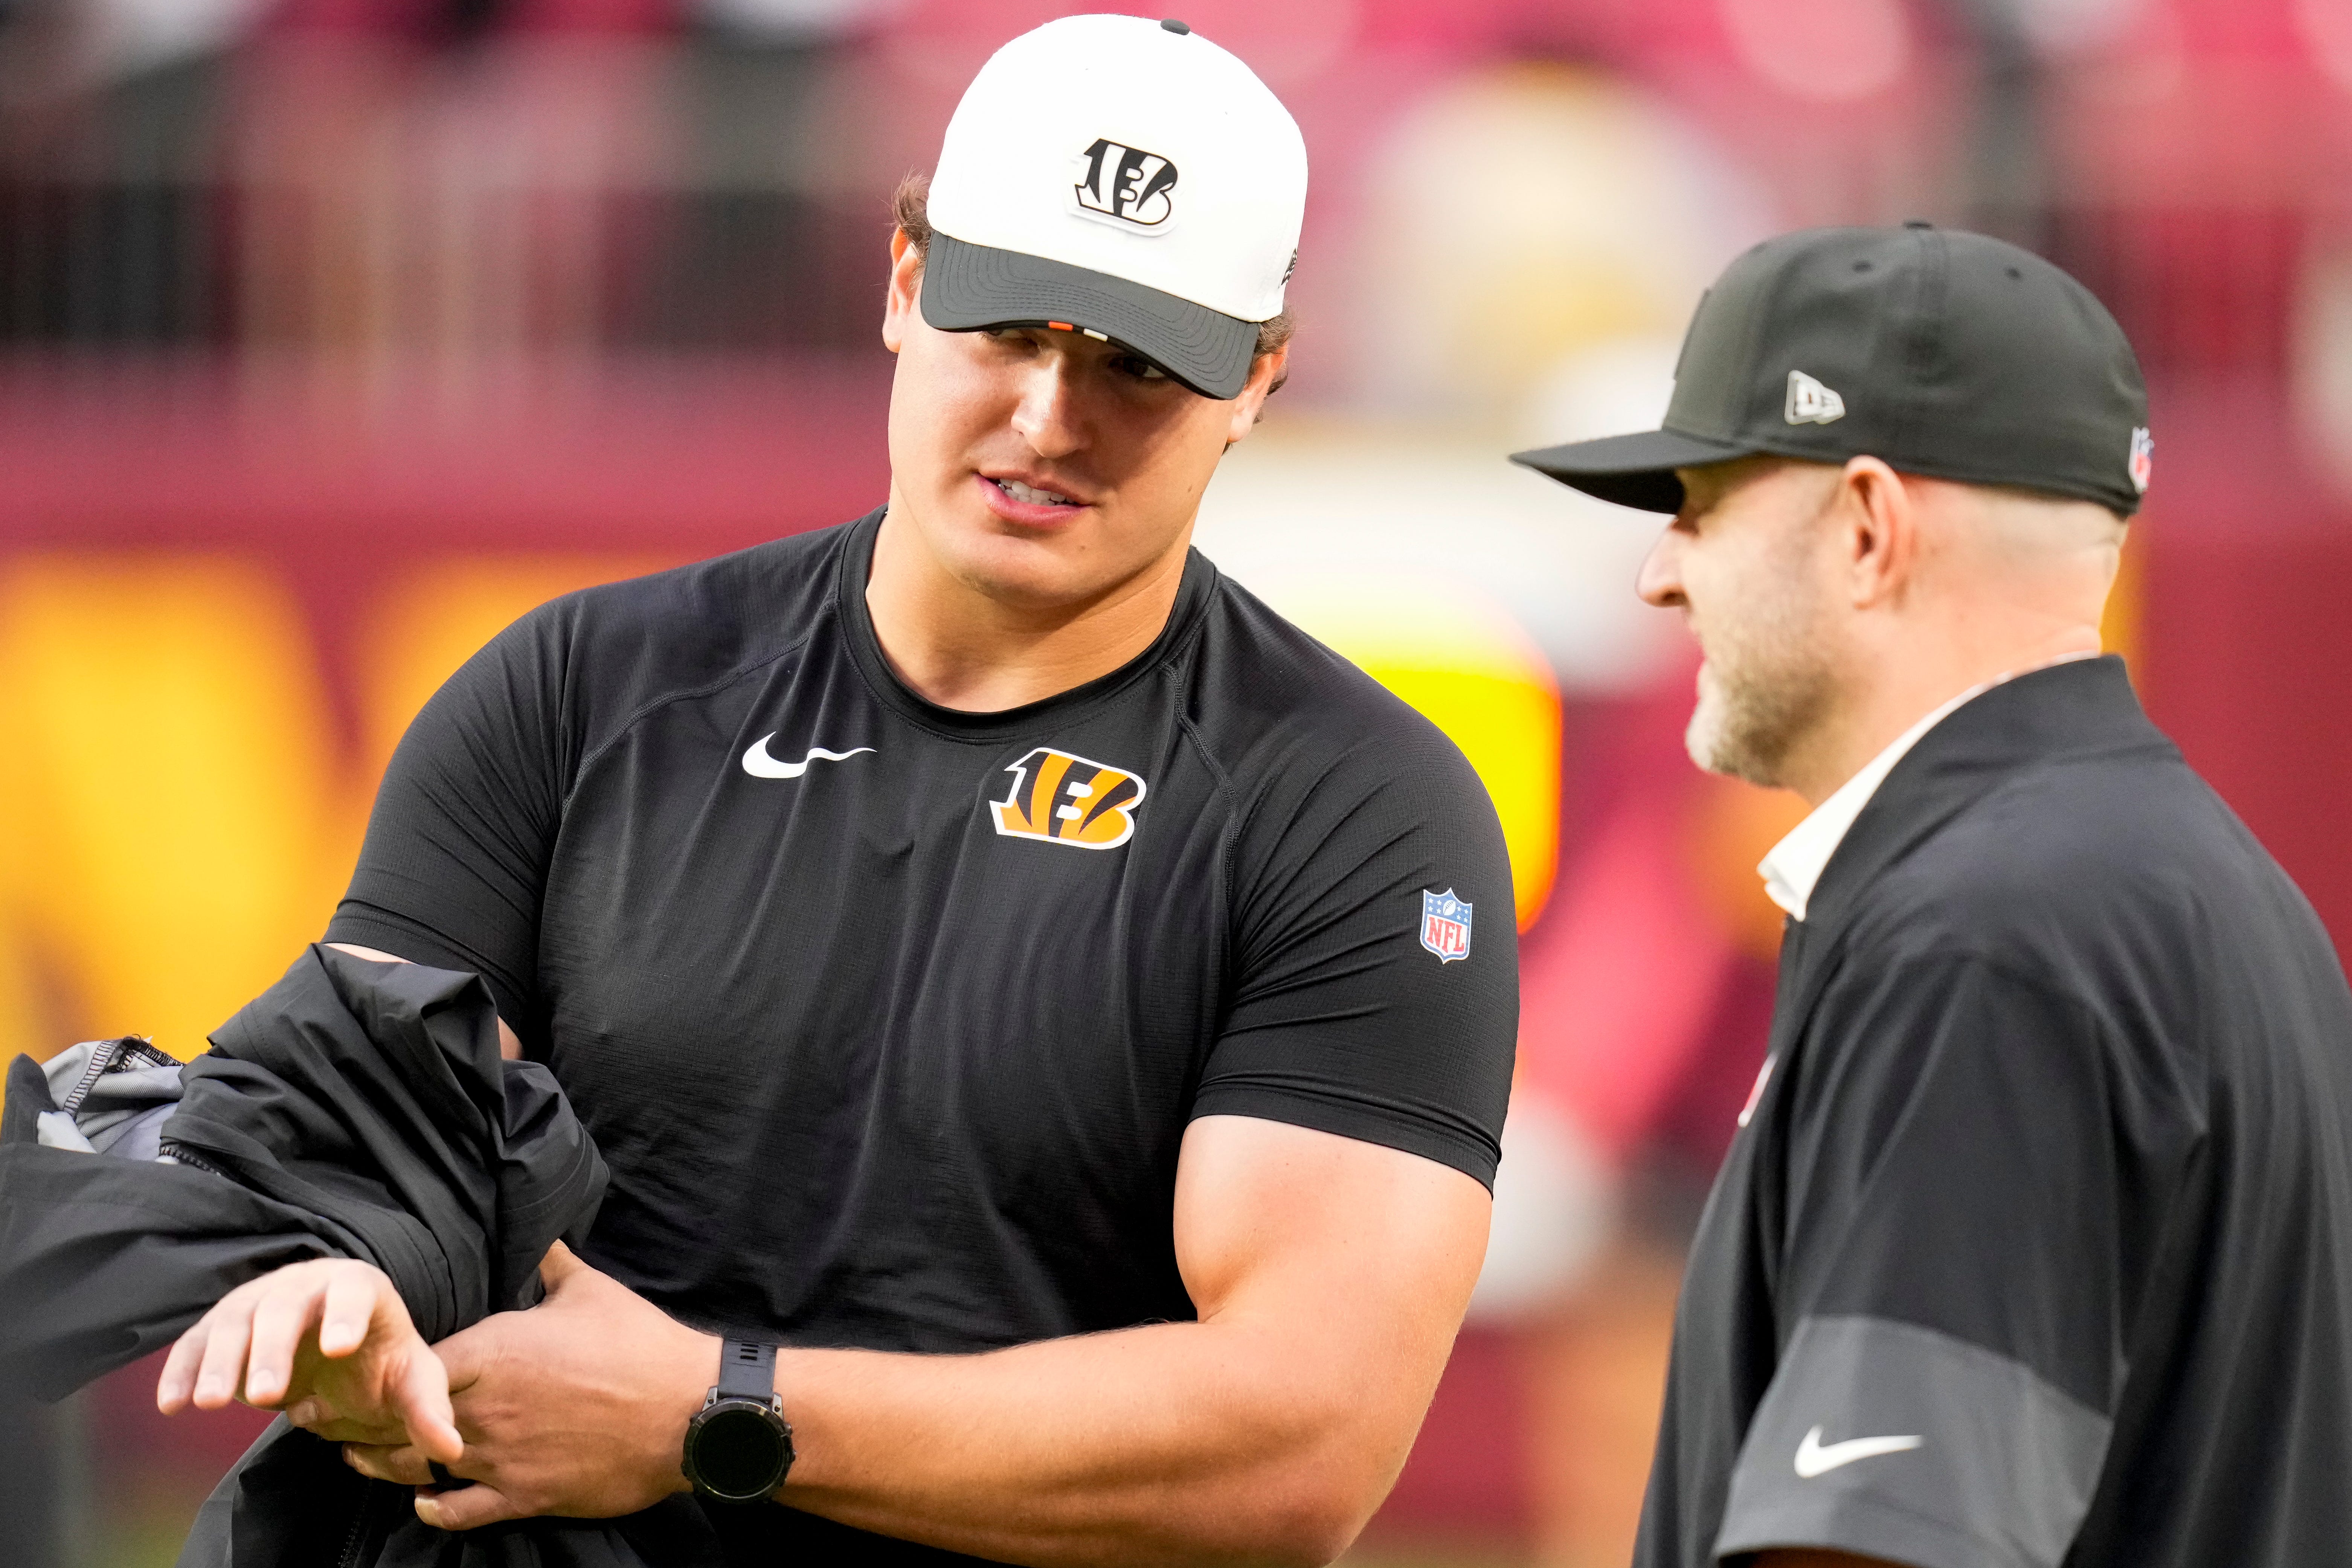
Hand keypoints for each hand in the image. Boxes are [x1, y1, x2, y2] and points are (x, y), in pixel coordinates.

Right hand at [156, 1258, 461, 1464]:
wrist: (339, 1344)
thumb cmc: (378, 1357)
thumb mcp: (410, 1382)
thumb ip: (429, 1412)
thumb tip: (450, 1449)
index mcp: (360, 1287)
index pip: (356, 1292)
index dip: (348, 1315)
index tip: (341, 1347)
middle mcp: (306, 1283)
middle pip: (284, 1307)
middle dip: (272, 1349)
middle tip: (266, 1394)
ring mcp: (259, 1299)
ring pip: (234, 1321)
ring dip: (220, 1361)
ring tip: (211, 1403)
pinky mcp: (223, 1323)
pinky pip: (197, 1342)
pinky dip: (182, 1370)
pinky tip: (173, 1405)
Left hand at [343, 1242, 718, 1529]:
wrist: (688, 1411)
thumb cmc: (640, 1345)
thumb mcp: (592, 1289)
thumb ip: (550, 1262)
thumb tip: (535, 1229)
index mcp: (495, 1350)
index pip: (414, 1364)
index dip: (381, 1371)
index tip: (358, 1372)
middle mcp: (486, 1406)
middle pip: (399, 1420)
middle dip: (362, 1421)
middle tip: (334, 1421)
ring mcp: (502, 1455)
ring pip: (416, 1466)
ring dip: (382, 1463)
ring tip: (360, 1456)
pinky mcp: (524, 1495)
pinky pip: (459, 1511)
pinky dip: (433, 1507)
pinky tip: (422, 1501)